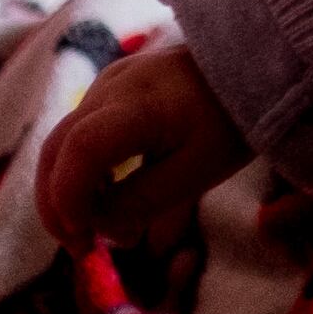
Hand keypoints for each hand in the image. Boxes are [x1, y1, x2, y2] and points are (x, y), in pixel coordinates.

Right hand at [36, 44, 247, 248]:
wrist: (255, 65)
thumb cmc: (233, 119)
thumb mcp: (200, 170)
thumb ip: (146, 201)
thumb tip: (102, 231)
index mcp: (138, 103)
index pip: (79, 150)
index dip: (68, 199)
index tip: (86, 239)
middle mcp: (112, 86)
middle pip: (56, 148)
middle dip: (57, 206)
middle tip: (82, 248)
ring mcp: (108, 81)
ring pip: (62, 141)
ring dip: (65, 190)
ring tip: (93, 230)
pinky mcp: (111, 86)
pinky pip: (79, 131)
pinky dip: (80, 169)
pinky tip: (104, 198)